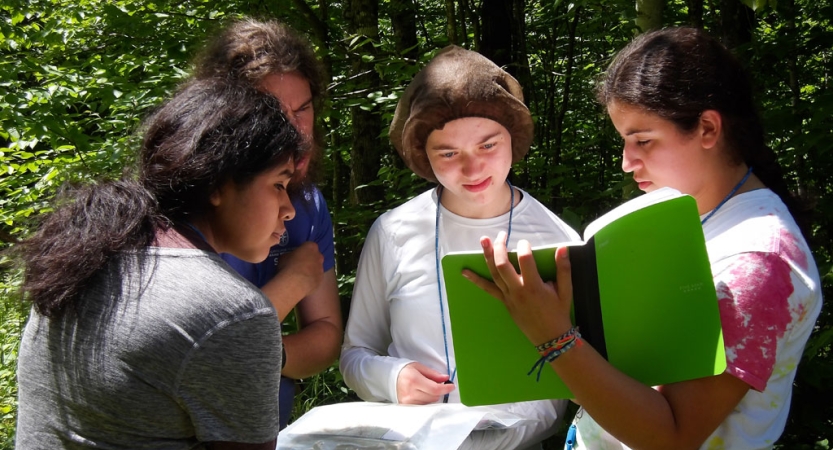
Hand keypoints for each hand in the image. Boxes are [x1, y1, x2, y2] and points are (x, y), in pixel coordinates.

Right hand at [274, 241, 323, 299]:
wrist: (295, 283)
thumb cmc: (288, 266)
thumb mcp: (284, 257)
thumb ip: (290, 255)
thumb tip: (290, 258)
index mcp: (311, 247)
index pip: (308, 245)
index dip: (302, 250)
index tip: (297, 254)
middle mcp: (319, 256)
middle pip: (315, 256)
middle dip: (309, 259)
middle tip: (300, 264)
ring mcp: (321, 269)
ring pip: (316, 267)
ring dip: (311, 269)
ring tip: (301, 275)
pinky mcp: (321, 279)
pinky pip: (316, 277)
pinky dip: (311, 279)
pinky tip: (304, 283)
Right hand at [395, 362, 455, 403]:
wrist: (388, 378)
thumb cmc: (404, 370)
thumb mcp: (418, 367)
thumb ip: (433, 373)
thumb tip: (445, 378)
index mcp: (414, 380)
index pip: (435, 389)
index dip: (446, 388)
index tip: (452, 386)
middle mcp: (410, 393)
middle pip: (434, 397)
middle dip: (438, 391)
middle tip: (436, 383)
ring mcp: (408, 402)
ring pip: (429, 403)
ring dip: (431, 396)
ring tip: (425, 388)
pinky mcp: (406, 407)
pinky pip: (423, 406)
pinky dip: (425, 400)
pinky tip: (421, 394)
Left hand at [463, 231, 572, 345]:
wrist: (550, 337)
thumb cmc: (559, 313)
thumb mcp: (566, 291)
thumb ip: (563, 269)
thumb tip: (562, 248)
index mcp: (534, 286)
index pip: (525, 260)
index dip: (524, 247)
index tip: (525, 242)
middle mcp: (518, 290)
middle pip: (502, 265)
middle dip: (499, 247)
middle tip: (501, 234)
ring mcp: (508, 296)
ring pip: (494, 273)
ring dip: (487, 256)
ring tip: (484, 240)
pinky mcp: (504, 301)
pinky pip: (488, 289)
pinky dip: (476, 280)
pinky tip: (464, 272)